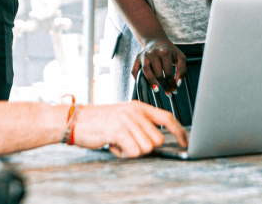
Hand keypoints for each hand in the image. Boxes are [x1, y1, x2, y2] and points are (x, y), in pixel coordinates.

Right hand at [71, 101, 187, 157]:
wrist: (75, 120)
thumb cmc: (99, 121)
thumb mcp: (123, 117)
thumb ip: (140, 125)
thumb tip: (156, 141)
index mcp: (139, 107)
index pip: (166, 117)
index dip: (179, 131)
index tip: (185, 142)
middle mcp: (135, 111)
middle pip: (157, 139)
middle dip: (145, 146)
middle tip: (128, 142)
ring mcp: (127, 120)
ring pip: (146, 148)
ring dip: (132, 151)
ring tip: (118, 142)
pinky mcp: (118, 130)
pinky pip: (133, 151)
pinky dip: (123, 153)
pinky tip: (113, 145)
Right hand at [131, 38, 186, 94]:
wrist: (156, 40)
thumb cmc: (170, 51)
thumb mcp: (180, 57)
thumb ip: (182, 70)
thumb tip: (177, 84)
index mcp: (165, 52)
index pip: (168, 72)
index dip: (172, 83)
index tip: (174, 90)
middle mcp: (153, 53)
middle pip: (158, 73)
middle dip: (164, 85)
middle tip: (168, 93)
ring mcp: (144, 55)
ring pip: (146, 71)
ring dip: (151, 82)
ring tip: (156, 90)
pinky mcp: (137, 58)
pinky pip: (134, 70)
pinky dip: (137, 78)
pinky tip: (143, 84)